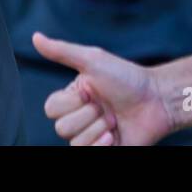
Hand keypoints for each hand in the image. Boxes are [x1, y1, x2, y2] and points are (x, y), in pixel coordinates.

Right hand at [33, 31, 175, 145]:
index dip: (71, 103)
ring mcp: (92, 135)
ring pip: (75, 143)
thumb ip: (61, 51)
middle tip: (106, 107)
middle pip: (61, 128)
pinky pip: (88, 154)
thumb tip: (35, 37)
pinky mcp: (104, 149)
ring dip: (97, 130)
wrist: (157, 100)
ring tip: (114, 120)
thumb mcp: (92, 60)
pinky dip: (101, 145)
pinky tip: (114, 135)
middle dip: (88, 117)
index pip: (51, 109)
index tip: (92, 92)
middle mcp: (80, 117)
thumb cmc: (128, 78)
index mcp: (75, 97)